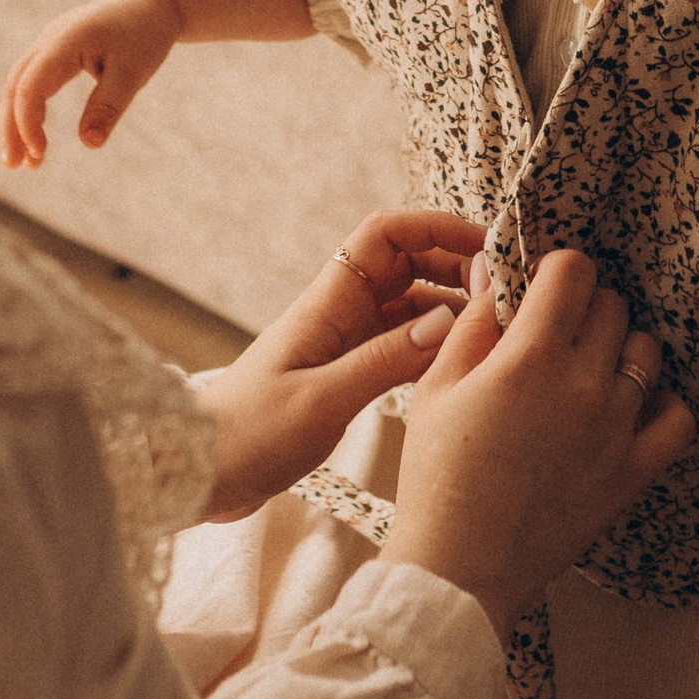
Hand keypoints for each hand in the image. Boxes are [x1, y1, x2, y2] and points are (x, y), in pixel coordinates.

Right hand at [1, 0, 179, 166]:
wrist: (157, 3)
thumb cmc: (147, 35)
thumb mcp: (133, 74)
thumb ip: (108, 107)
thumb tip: (88, 144)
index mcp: (65, 41)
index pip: (31, 86)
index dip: (28, 122)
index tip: (40, 154)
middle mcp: (51, 39)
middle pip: (16, 85)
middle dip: (11, 127)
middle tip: (14, 167)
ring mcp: (51, 42)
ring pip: (21, 84)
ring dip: (17, 122)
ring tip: (26, 163)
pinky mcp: (58, 50)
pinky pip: (34, 81)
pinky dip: (31, 110)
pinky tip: (37, 138)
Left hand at [201, 212, 484, 518]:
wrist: (198, 471)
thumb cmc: (248, 433)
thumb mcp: (321, 401)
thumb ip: (384, 362)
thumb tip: (447, 321)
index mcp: (327, 304)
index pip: (384, 235)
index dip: (435, 228)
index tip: (486, 247)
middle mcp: (337, 313)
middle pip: (405, 264)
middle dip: (454, 266)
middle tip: (501, 295)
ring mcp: (341, 343)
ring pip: (406, 305)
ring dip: (447, 307)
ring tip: (492, 330)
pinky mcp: (342, 375)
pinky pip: (397, 344)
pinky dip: (429, 345)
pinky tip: (455, 365)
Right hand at [385, 251, 693, 644]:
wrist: (460, 569)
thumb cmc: (436, 476)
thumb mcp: (435, 387)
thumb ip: (475, 323)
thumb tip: (498, 272)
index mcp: (531, 354)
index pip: (574, 270)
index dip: (556, 270)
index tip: (542, 288)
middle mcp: (585, 382)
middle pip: (612, 305)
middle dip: (585, 306)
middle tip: (558, 332)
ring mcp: (617, 428)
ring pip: (646, 352)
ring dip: (621, 348)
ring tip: (590, 369)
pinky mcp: (633, 471)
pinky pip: (678, 418)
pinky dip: (662, 404)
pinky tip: (632, 408)